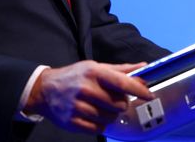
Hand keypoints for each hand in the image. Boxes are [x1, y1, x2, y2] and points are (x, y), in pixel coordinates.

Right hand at [25, 60, 153, 133]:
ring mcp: (78, 107)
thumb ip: (121, 70)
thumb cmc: (75, 76)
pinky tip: (93, 115)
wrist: (45, 90)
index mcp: (94, 73)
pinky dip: (100, 124)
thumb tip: (143, 67)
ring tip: (100, 106)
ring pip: (110, 118)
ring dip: (110, 114)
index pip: (122, 82)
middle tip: (111, 99)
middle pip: (119, 104)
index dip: (139, 89)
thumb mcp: (95, 67)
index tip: (149, 95)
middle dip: (120, 103)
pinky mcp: (73, 122)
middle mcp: (86, 89)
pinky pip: (99, 129)